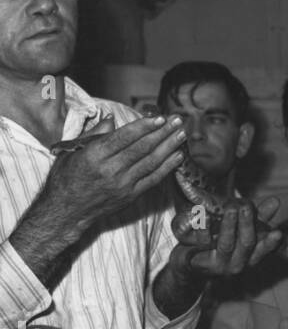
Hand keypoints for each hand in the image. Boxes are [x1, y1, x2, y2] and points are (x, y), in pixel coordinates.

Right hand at [43, 115, 187, 231]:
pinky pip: (153, 179)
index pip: (125, 137)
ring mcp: (122, 184)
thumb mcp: (71, 151)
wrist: (65, 211)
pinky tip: (178, 155)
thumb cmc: (66, 177)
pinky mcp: (130, 196)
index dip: (144, 126)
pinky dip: (168, 167)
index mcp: (94, 155)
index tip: (160, 117)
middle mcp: (110, 170)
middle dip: (162, 133)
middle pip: (142, 148)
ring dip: (169, 147)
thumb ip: (94, 134)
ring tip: (182, 134)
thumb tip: (111, 118)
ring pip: (151, 162)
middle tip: (177, 120)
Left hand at [168, 196, 282, 281]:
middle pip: (246, 244)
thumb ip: (260, 216)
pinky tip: (205, 215)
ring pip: (226, 244)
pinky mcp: (199, 259)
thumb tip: (275, 201)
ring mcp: (217, 263)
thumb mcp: (242, 230)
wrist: (190, 263)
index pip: (264, 250)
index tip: (278, 233)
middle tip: (246, 207)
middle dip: (247, 224)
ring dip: (229, 225)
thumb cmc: (221, 244)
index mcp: (250, 257)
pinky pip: (203, 242)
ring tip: (231, 208)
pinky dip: (204, 228)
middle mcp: (237, 263)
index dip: (271, 242)